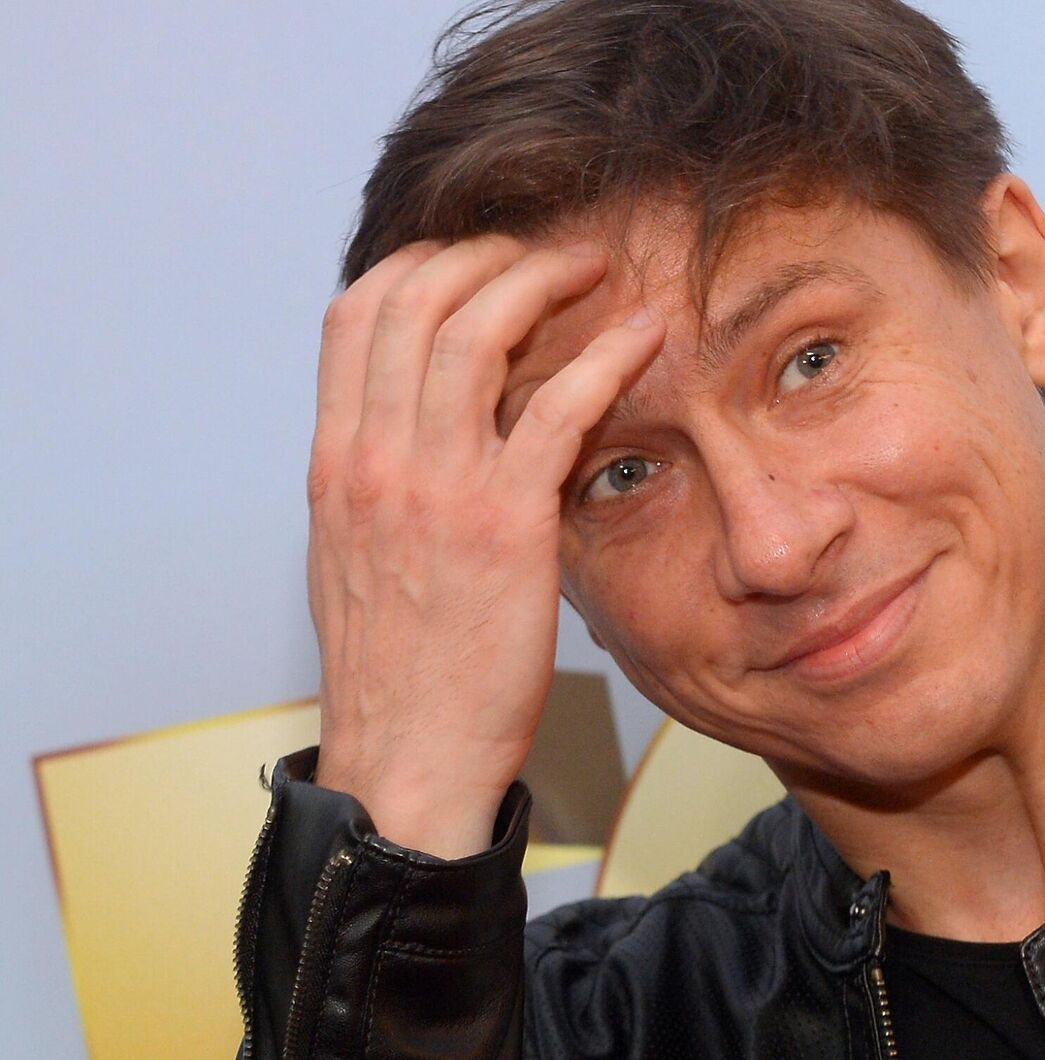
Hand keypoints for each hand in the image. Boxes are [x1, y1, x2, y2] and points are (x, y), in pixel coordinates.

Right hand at [305, 235, 662, 857]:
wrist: (408, 757)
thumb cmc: (396, 668)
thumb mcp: (358, 556)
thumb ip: (382, 479)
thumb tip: (421, 427)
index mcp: (337, 462)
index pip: (355, 313)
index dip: (419, 264)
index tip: (474, 260)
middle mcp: (376, 458)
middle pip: (417, 298)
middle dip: (488, 254)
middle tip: (547, 256)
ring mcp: (438, 486)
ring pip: (479, 329)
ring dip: (543, 280)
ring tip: (594, 272)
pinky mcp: (508, 523)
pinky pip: (559, 407)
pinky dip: (606, 354)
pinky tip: (644, 336)